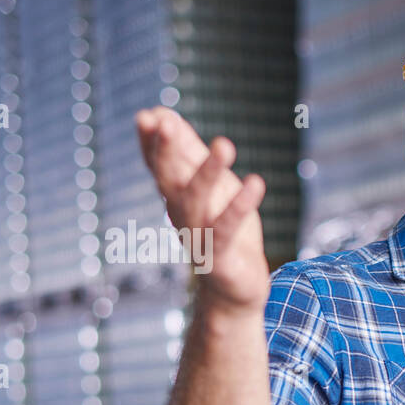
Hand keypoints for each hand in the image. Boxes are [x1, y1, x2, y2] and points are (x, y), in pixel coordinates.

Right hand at [135, 106, 269, 313]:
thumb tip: (166, 115)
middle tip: (161, 122)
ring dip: (208, 172)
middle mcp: (179, 215)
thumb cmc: (223, 230)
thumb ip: (190, 154)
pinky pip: (228, 229)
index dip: (150, 141)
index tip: (148, 115)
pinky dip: (240, 206)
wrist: (234, 289)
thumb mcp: (210, 187)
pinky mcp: (219, 256)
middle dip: (163, 151)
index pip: (156, 164)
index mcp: (175, 196)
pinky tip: (256, 182)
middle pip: (167, 180)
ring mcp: (197, 236)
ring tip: (225, 143)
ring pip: (197, 201)